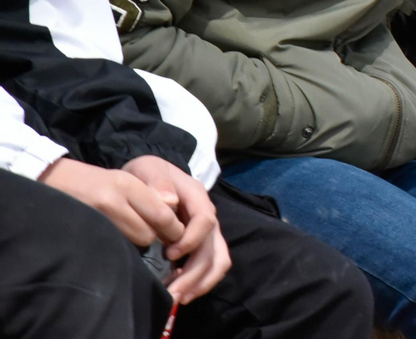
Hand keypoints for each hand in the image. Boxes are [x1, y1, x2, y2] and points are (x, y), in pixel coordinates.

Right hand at [39, 157, 184, 248]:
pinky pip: (113, 246)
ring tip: (131, 233)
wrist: (55, 180)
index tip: (175, 233)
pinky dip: (120, 246)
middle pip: (149, 234)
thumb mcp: (128, 180)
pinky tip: (117, 239)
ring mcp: (96, 218)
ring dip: (137, 243)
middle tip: (153, 234)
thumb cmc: (97, 181)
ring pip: (132, 243)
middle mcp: (112, 201)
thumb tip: (175, 215)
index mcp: (127, 185)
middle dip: (155, 237)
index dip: (173, 229)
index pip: (162, 215)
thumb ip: (153, 197)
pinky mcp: (85, 232)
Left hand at [121, 156, 230, 302]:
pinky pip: (211, 267)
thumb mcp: (148, 168)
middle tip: (173, 294)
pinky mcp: (200, 246)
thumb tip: (169, 201)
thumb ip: (157, 181)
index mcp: (197, 198)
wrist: (149, 178)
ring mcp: (206, 233)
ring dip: (201, 282)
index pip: (205, 221)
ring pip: (217, 261)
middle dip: (195, 274)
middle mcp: (207, 217)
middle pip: (213, 248)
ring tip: (178, 298)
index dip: (191, 240)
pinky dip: (200, 282)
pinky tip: (179, 290)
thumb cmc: (147, 175)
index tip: (169, 254)